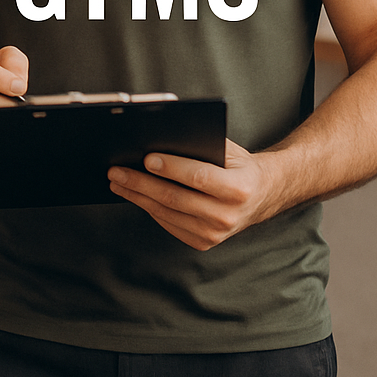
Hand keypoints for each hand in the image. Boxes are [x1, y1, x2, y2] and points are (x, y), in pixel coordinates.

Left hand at [107, 139, 279, 249]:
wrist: (260, 195)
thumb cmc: (238, 165)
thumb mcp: (227, 149)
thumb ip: (199, 143)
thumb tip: (159, 133)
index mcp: (239, 189)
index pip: (199, 177)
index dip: (171, 168)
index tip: (146, 158)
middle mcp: (228, 216)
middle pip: (176, 198)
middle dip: (141, 183)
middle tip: (116, 171)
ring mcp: (215, 234)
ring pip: (167, 213)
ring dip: (137, 197)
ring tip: (117, 182)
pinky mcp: (203, 242)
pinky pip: (169, 224)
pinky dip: (149, 208)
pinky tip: (134, 195)